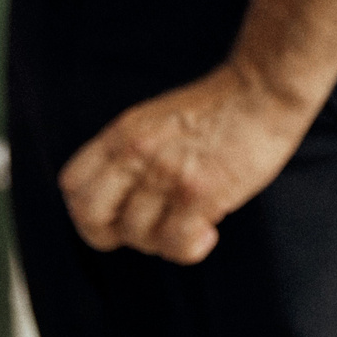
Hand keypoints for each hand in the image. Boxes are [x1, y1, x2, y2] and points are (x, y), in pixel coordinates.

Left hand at [59, 61, 311, 263]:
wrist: (264, 88)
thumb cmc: (220, 107)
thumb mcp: (156, 120)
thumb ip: (131, 154)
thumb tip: (120, 203)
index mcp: (123, 134)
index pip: (73, 184)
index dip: (89, 209)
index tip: (118, 211)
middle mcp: (137, 154)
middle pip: (90, 216)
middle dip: (113, 234)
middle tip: (147, 228)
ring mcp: (166, 174)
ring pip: (136, 236)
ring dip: (163, 240)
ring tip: (191, 222)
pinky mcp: (200, 193)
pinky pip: (175, 244)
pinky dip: (189, 248)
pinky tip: (209, 231)